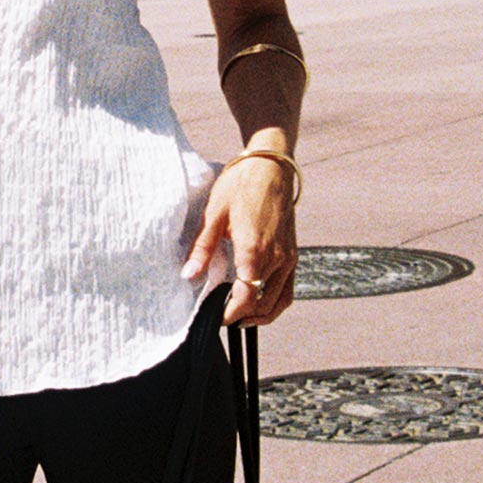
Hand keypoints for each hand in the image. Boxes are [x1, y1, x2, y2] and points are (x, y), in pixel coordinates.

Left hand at [180, 154, 296, 327]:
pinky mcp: (293, 252)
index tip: (216, 317)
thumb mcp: (214, 214)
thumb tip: (188, 275)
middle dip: (243, 316)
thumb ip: (202, 248)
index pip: (246, 299)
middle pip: (263, 304)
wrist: (271, 165)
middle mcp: (276, 258)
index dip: (230, 314)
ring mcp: (288, 256)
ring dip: (262, 313)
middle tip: (222, 316)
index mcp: (254, 251)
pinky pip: (289, 287)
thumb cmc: (240, 184)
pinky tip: (258, 297)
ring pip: (280, 300)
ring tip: (240, 316)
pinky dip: (275, 300)